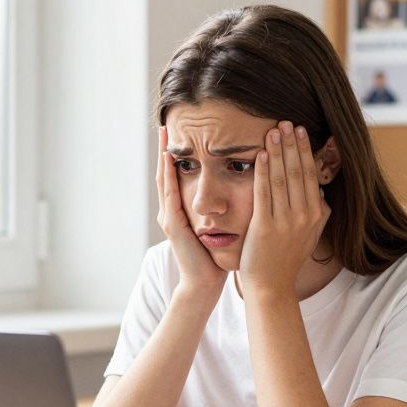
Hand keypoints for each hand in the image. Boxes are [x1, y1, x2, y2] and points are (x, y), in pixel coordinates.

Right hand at [155, 126, 226, 296]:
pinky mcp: (173, 224)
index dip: (179, 154)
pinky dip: (168, 175)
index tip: (183, 131)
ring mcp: (170, 217)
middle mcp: (172, 211)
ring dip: (163, 156)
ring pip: (164, 180)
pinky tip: (170, 159)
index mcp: (183, 210)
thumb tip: (242, 185)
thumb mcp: (218, 225)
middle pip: (167, 173)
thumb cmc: (217, 257)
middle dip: (166, 149)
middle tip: (167, 124)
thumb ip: (222, 207)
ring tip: (164, 134)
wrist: (205, 283)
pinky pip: (169, 194)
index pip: (179, 176)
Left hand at [238, 121, 330, 297]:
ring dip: (279, 151)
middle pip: (299, 171)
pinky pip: (265, 192)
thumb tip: (320, 192)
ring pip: (283, 178)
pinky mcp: (266, 227)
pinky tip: (262, 153)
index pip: (311, 174)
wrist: (271, 285)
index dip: (305, 150)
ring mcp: (286, 221)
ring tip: (274, 129)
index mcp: (316, 214)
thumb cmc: (286, 258)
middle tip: (287, 121)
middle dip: (292, 144)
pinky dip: (264, 171)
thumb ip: (318, 213)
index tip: (300, 130)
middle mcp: (304, 215)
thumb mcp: (310, 235)